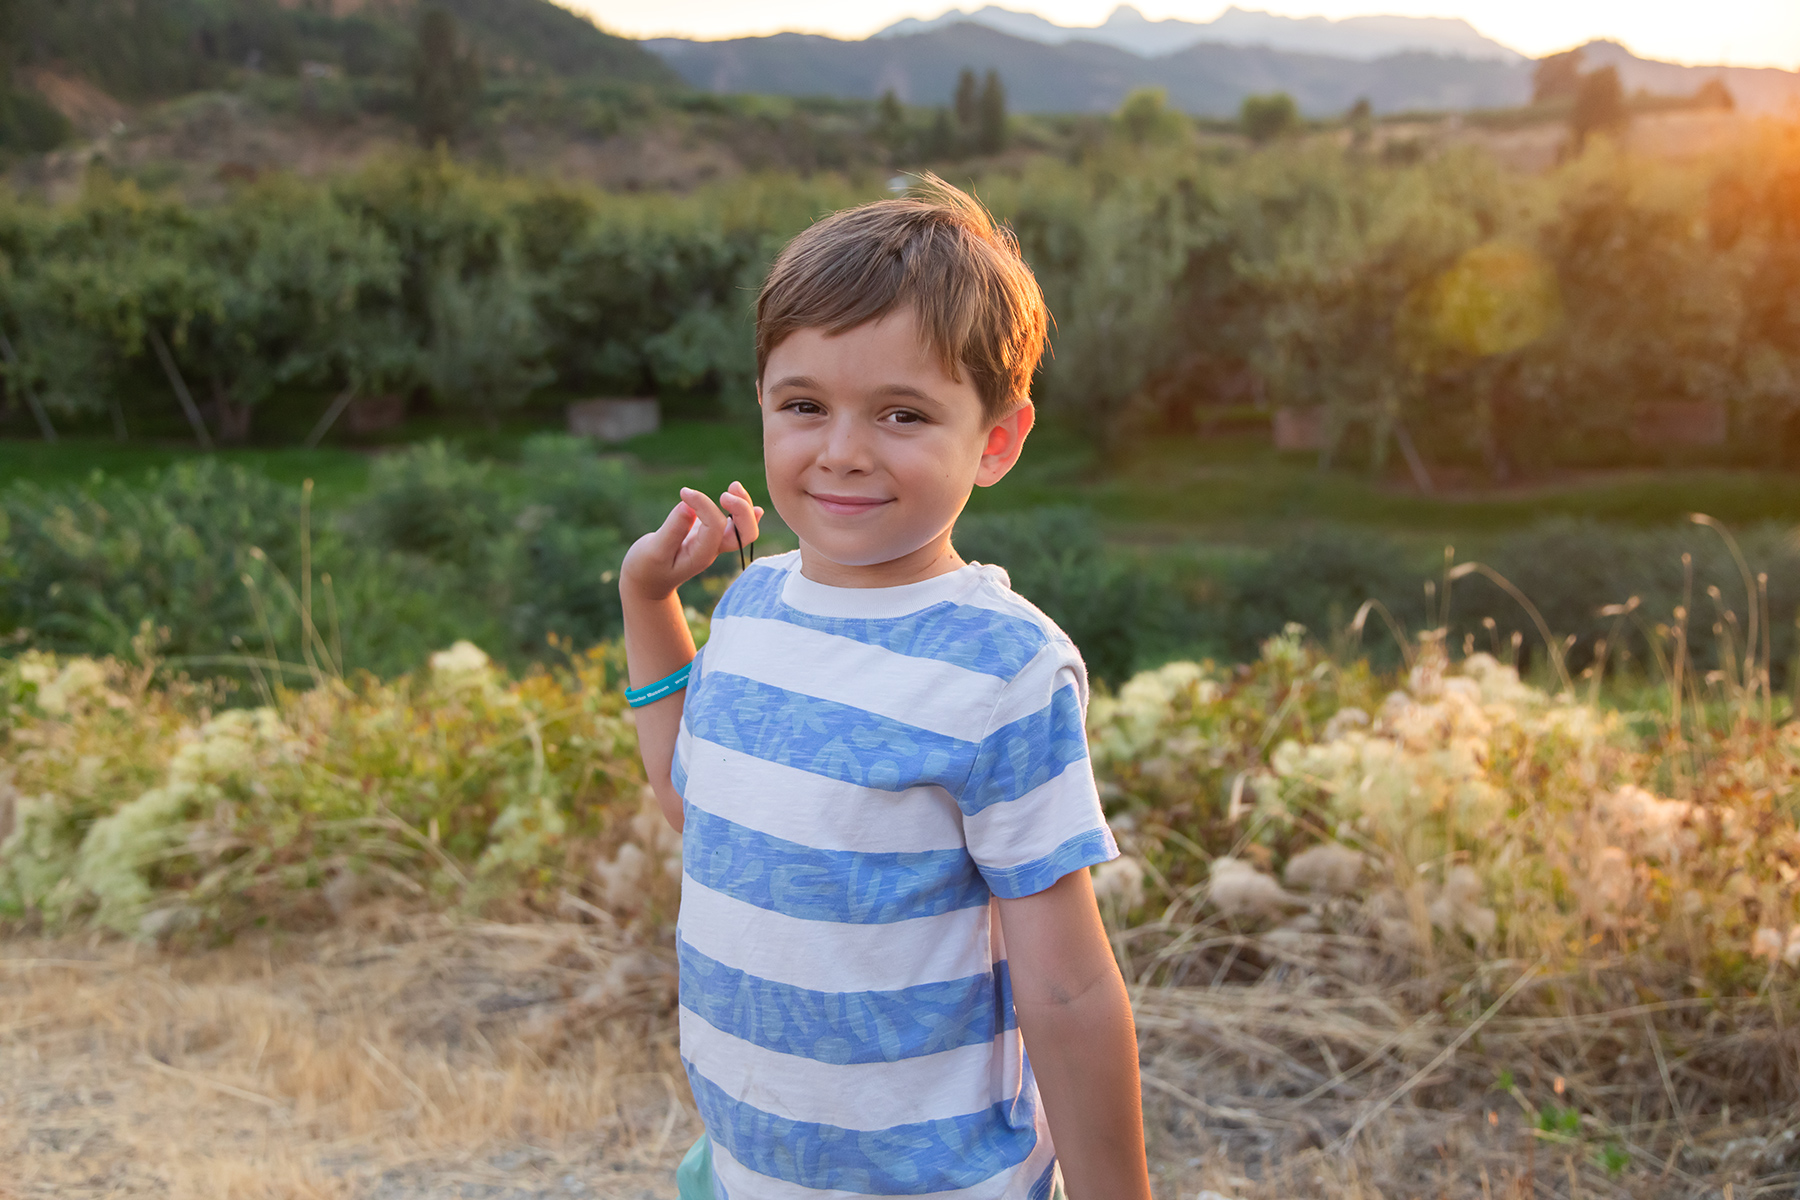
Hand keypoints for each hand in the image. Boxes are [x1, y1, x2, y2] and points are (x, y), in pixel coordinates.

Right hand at [620, 481, 762, 600]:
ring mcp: (714, 543)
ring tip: (734, 486)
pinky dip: (741, 509)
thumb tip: (687, 505)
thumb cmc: (647, 568)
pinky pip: (735, 524)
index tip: (684, 493)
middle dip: (742, 510)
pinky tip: (738, 494)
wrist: (648, 583)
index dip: (704, 505)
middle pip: (746, 533)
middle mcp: (713, 550)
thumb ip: (672, 530)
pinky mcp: (709, 535)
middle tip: (725, 493)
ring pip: (745, 528)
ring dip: (745, 506)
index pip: (716, 526)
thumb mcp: (654, 550)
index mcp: (702, 555)